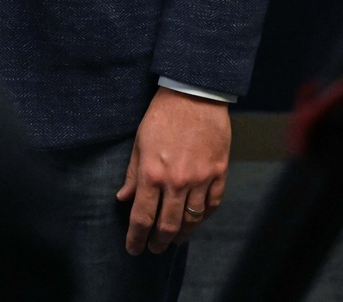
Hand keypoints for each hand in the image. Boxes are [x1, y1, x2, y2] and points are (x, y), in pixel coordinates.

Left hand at [117, 87, 229, 255]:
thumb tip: (123, 199)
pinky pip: (212, 205)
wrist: (194, 93)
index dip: (136, 238)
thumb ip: (133, 174)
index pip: (142, 218)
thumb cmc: (162, 115)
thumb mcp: (140, 142)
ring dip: (181, 234)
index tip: (133, 249)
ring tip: (174, 239)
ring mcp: (201, 178)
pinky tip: (196, 220)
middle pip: (168, 225)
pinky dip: (203, 217)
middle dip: (158, 242)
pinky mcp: (219, 172)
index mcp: (152, 174)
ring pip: (192, 220)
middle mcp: (177, 181)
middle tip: (154, 248)